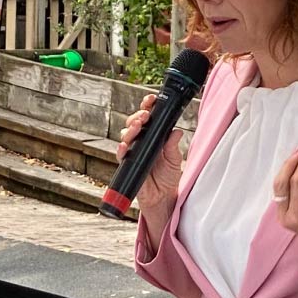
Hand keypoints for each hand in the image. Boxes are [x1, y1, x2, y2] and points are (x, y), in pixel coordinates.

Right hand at [117, 94, 182, 213]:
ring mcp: (133, 151)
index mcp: (153, 137)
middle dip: (138, 116)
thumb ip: (173, 145)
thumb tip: (176, 131)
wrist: (163, 198)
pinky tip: (125, 145)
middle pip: (133, 123)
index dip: (147, 107)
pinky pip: (121, 153)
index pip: (148, 118)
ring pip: (125, 134)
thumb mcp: (174, 159)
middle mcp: (141, 142)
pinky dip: (122, 148)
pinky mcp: (127, 163)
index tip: (151, 100)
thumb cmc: (168, 178)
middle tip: (146, 115)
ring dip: (130, 128)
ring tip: (138, 126)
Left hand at [273, 147, 297, 257]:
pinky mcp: (279, 210)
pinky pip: (280, 190)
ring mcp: (280, 214)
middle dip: (290, 164)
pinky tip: (294, 166)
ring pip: (277, 185)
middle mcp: (285, 215)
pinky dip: (286, 176)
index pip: (296, 183)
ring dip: (286, 168)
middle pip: (281, 183)